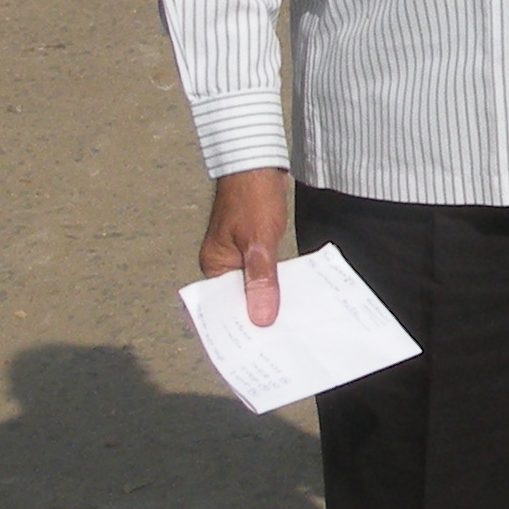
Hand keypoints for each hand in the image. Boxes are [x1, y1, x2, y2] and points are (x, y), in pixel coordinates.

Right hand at [200, 167, 290, 326]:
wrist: (259, 163)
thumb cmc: (253, 196)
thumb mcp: (259, 242)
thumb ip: (261, 280)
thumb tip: (261, 318)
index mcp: (214, 266)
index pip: (225, 306)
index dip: (244, 325)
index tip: (265, 346)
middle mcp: (223, 264)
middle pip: (241, 299)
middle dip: (260, 315)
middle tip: (286, 339)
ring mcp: (238, 256)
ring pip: (255, 287)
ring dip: (271, 300)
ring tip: (293, 324)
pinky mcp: (254, 248)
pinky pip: (264, 273)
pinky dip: (276, 283)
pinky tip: (294, 297)